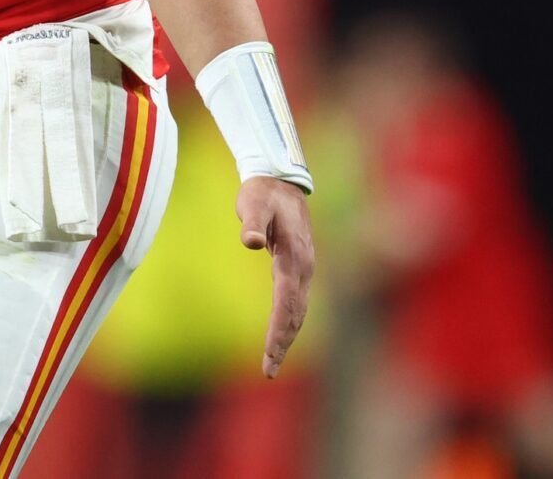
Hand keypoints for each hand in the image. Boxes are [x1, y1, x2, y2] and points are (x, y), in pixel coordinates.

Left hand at [238, 175, 314, 378]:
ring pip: (297, 312)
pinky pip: (294, 303)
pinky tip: (279, 336)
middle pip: (295, 314)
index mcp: (294, 259)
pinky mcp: (297, 268)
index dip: (277, 330)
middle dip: (282, 343)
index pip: (286, 303)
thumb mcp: (253, 203)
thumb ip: (251, 222)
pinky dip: (288, 323)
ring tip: (271, 362)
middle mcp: (303, 269)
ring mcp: (303, 270)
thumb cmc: (263, 193)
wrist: (280, 181)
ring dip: (286, 337)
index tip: (268, 354)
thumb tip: (249, 242)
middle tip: (268, 370)